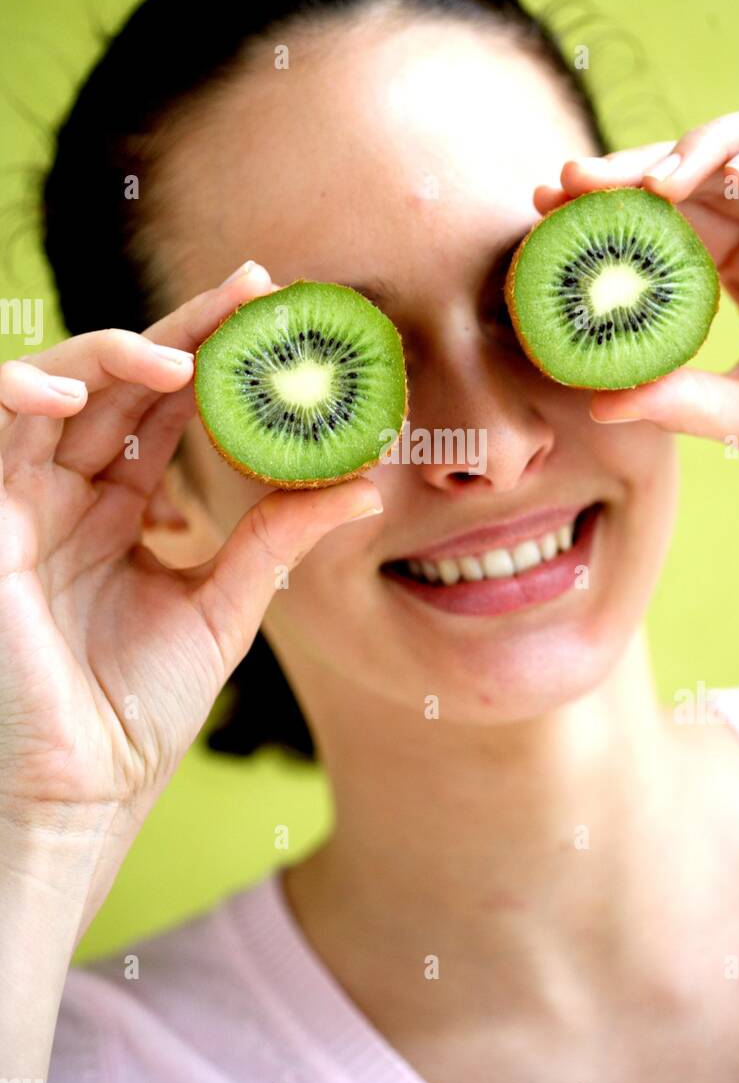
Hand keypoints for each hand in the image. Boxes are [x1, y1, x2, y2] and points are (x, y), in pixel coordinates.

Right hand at [0, 262, 381, 841]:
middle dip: (186, 330)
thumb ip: (277, 539)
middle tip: (254, 290)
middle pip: (124, 383)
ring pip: (58, 387)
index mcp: (125, 508)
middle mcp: (73, 492)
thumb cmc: (135, 714)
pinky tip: (76, 393)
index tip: (281, 315)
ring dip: (114, 355)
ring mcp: (24, 501)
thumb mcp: (224, 609)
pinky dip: (24, 394)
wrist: (79, 793)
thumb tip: (362, 487)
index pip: (169, 408)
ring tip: (184, 357)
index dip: (219, 356)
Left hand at [536, 104, 738, 504]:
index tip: (548, 209)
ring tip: (653, 186)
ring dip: (701, 148)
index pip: (668, 216)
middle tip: (573, 182)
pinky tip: (738, 174)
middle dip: (633, 167)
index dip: (610, 204)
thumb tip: (597, 403)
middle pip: (699, 167)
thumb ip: (681, 400)